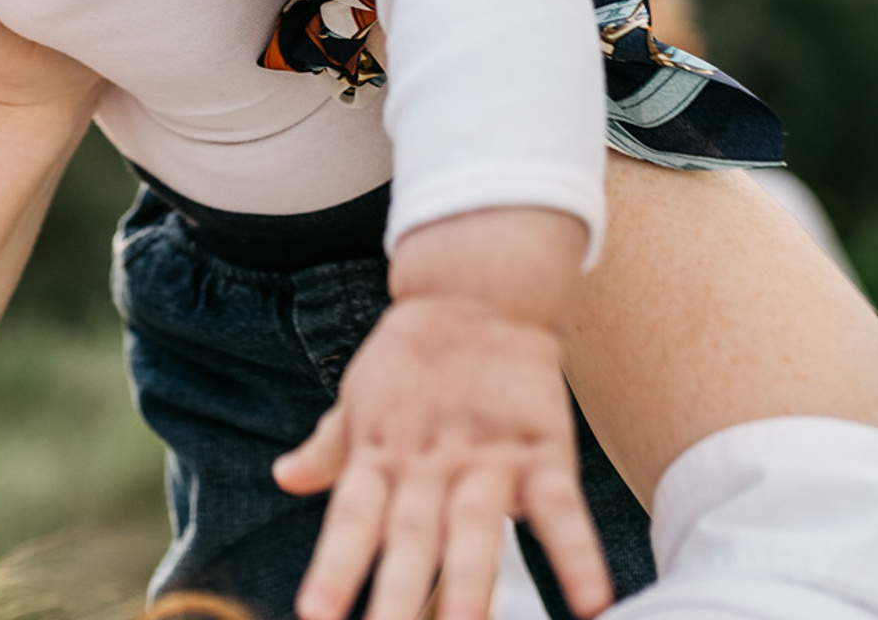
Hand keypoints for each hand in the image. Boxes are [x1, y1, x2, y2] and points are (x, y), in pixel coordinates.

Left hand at [276, 210, 608, 619]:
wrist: (478, 290)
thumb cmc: (414, 357)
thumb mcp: (363, 397)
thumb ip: (330, 448)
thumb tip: (285, 477)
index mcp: (382, 452)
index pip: (352, 519)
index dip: (334, 567)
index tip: (315, 615)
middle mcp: (430, 462)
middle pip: (411, 539)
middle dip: (396, 598)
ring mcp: (487, 456)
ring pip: (475, 529)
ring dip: (469, 584)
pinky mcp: (541, 447)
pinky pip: (560, 507)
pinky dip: (576, 554)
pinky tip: (591, 604)